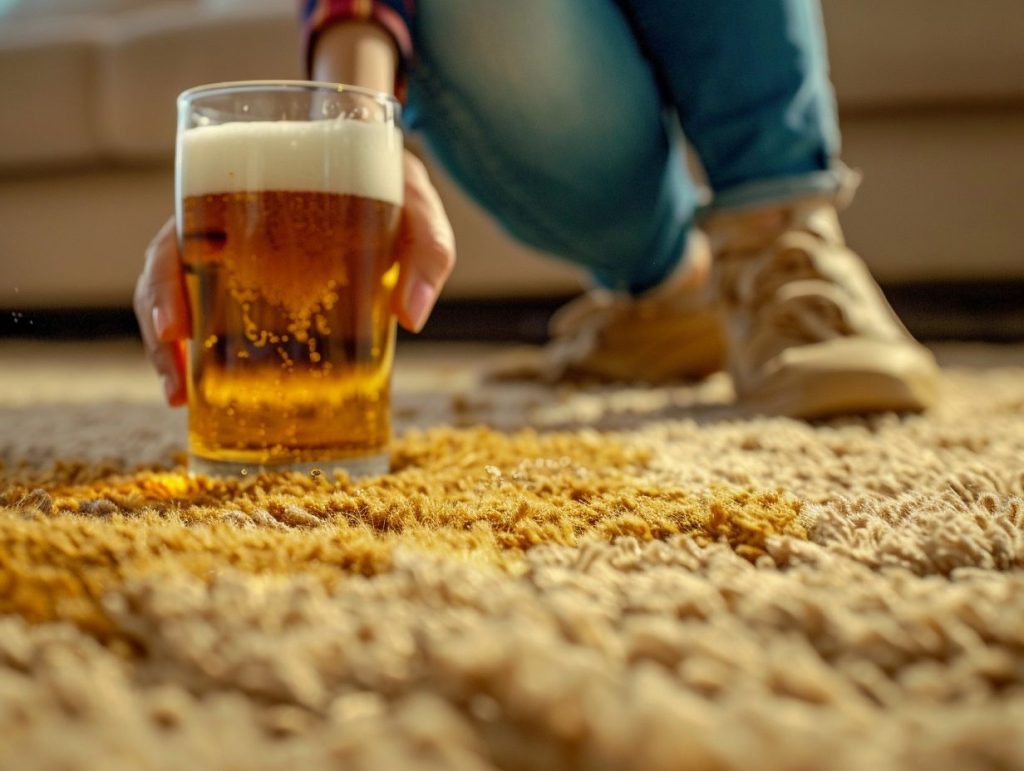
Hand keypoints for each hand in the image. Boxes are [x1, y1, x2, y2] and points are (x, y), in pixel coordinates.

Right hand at [134, 152, 454, 405]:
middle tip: (179, 385)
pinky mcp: (256, 281)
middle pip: (169, 266)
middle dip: (160, 326)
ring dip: (172, 346)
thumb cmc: (396, 186)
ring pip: (183, 292)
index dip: (166, 277)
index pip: (185, 222)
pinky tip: (207, 391)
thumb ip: (427, 248)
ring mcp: (241, 251)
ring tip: (181, 398)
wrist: (393, 178)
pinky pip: (217, 313)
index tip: (174, 328)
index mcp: (254, 184)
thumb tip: (412, 317)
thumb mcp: (417, 203)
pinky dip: (205, 350)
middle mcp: (234, 217)